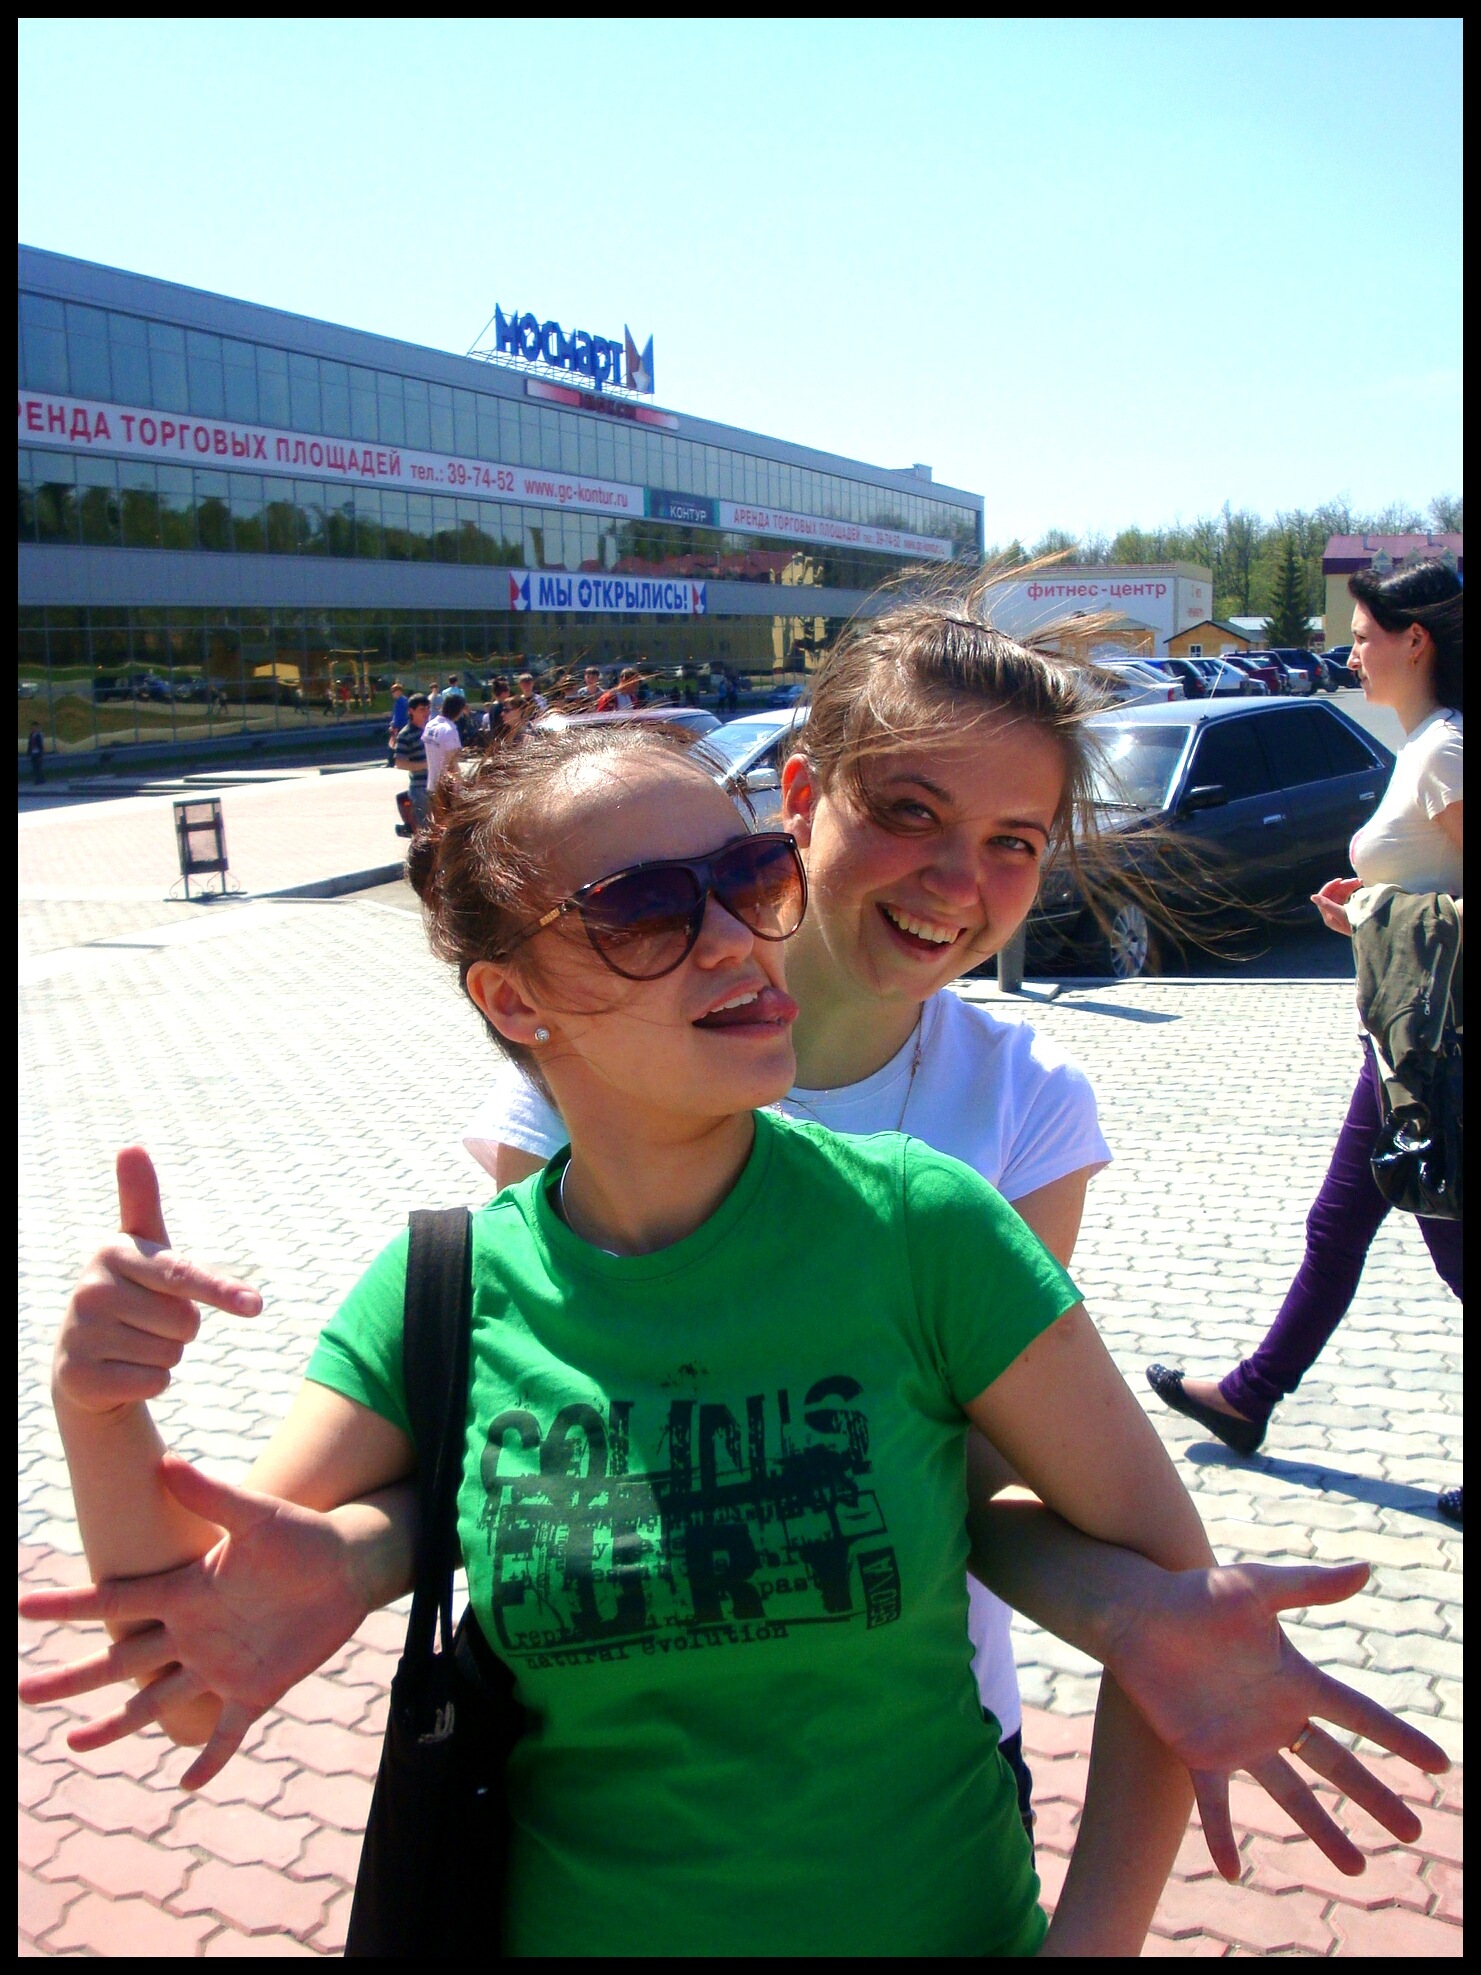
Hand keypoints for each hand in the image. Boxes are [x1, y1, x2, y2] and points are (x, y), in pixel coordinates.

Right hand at [17, 1457, 374, 1789]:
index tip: (22, 1608)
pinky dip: (210, 1759)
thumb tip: (165, 1461)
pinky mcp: (257, 1689)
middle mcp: (192, 1633)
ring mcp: (221, 1665)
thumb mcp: (255, 1513)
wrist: (348, 1564)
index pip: (115, 1601)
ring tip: (73, 1745)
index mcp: (186, 1591)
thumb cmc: (301, 1534)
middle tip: (25, 1692)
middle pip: (120, 1662)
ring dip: (116, 1725)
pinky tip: (187, 1784)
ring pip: (156, 1703)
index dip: (69, 1606)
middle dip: (72, 1679)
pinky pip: (227, 1732)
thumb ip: (210, 1495)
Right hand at [53, 1148, 260, 1416]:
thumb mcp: (140, 1248)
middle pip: (186, 1322)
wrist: (81, 1358)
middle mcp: (90, 1291)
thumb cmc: (129, 1292)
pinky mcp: (80, 1378)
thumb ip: (141, 1200)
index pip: (182, 1275)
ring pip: (171, 1355)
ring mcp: (81, 1336)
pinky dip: (150, 1382)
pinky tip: (122, 1370)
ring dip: (164, 1355)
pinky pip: (153, 1384)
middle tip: (148, 1320)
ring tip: (132, 1342)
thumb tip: (132, 1145)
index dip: (221, 1292)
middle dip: (180, 1327)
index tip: (256, 1306)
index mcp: (112, 1253)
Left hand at [1106, 1559, 1448, 1878]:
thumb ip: (1310, 1586)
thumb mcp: (1256, 1588)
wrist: (1136, 1612)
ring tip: (1357, 1869)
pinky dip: (1223, 1838)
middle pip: (1336, 1766)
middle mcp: (1274, 1715)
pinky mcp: (1199, 1753)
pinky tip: (1235, 1872)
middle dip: (1374, 1798)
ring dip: (1322, 1831)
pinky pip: (1216, 1805)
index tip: (1439, 1766)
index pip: (1359, 1715)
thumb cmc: (1196, 1594)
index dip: (1398, 1740)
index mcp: (1294, 1679)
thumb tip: (1366, 1570)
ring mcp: (1239, 1739)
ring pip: (1291, 1796)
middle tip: (1411, 1832)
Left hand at [1312, 876, 1361, 935]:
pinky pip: (1347, 897)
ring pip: (1341, 894)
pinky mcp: (1348, 910)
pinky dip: (1352, 891)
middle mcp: (1332, 914)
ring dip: (1349, 886)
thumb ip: (1327, 904)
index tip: (1340, 880)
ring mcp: (1340, 912)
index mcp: (1328, 916)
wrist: (1370, 933)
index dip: (1330, 886)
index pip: (1324, 897)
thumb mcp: (1340, 914)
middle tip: (1357, 880)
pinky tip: (1359, 886)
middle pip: (1334, 894)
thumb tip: (1313, 897)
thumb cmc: (1354, 925)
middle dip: (1344, 885)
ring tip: (1360, 881)